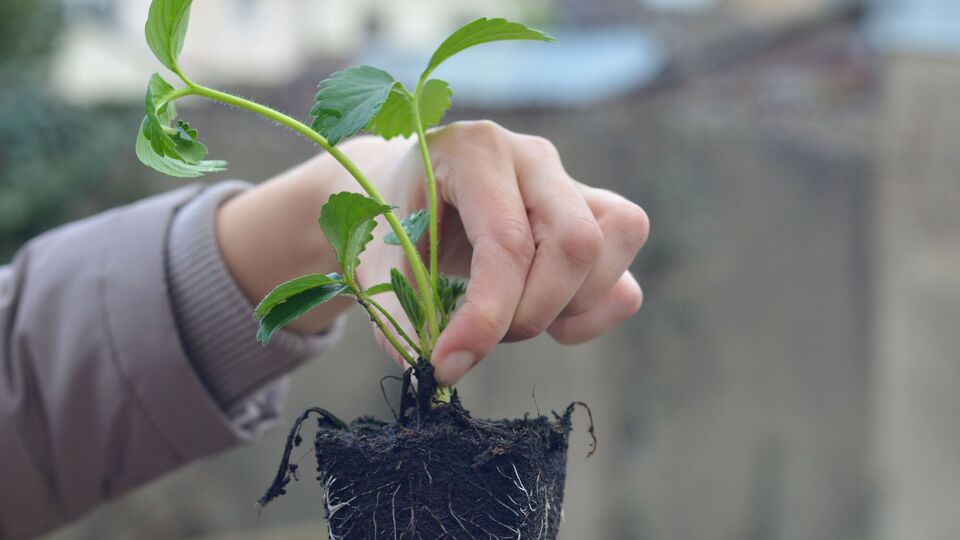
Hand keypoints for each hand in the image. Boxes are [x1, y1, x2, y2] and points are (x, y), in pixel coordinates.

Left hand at [217, 121, 648, 385]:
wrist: (412, 189)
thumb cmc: (395, 220)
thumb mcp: (377, 257)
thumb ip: (396, 309)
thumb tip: (425, 370)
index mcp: (474, 152)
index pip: (505, 241)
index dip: (485, 316)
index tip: (447, 364)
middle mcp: (532, 157)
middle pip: (576, 241)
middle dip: (534, 311)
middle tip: (487, 336)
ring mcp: (572, 183)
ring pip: (616, 244)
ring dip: (568, 307)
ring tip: (514, 320)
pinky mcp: (596, 216)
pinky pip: (626, 275)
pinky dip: (594, 313)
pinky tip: (551, 319)